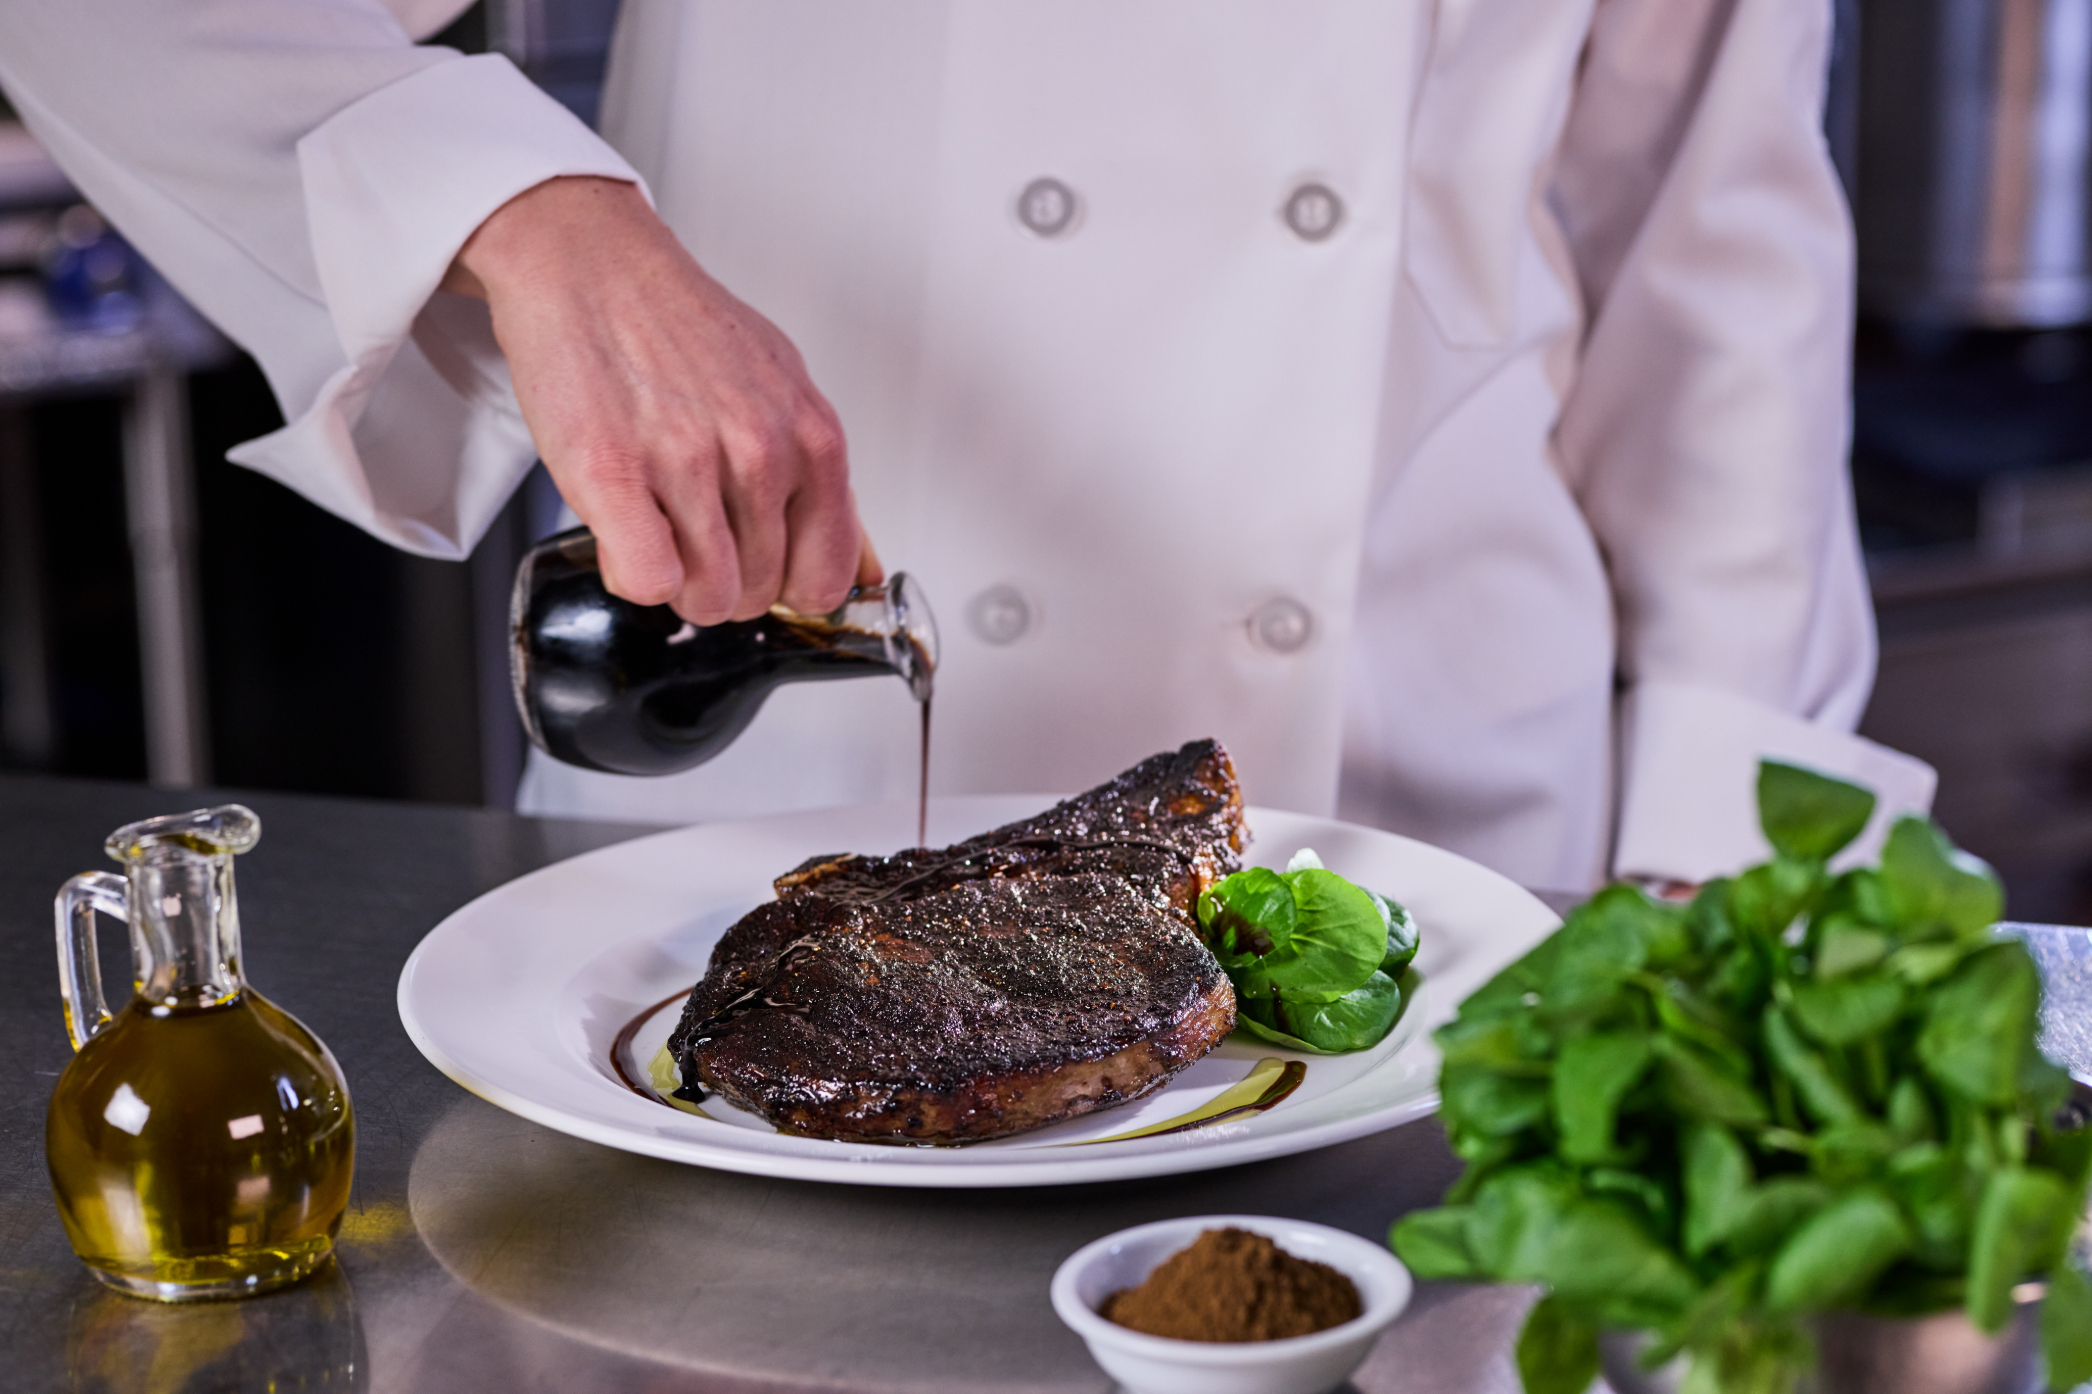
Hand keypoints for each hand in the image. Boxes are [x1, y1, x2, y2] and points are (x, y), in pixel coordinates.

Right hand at [442, 175, 878, 622]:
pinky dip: (632, 573)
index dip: (784, 587)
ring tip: (656, 525)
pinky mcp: (615, 471)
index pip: (826, 576)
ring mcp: (689, 460)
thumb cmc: (678, 328)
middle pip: (759, 594)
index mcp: (812, 436)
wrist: (591, 264)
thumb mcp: (782, 390)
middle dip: (722, 582)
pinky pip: (649, 579)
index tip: (757, 568)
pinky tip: (625, 532)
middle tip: (690, 535)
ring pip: (705, 596)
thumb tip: (862, 569)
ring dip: (675, 581)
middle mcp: (760, 449)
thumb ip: (821, 479)